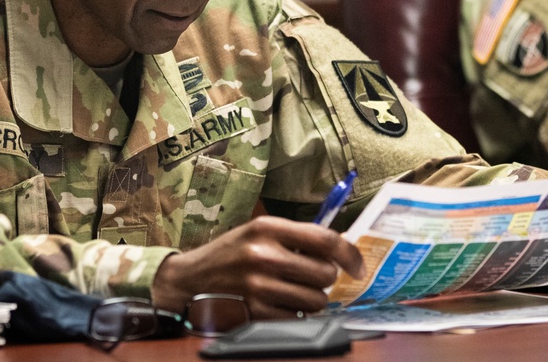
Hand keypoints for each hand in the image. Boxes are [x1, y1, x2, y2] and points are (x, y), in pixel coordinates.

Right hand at [150, 216, 364, 318]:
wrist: (190, 280)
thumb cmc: (230, 254)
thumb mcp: (257, 232)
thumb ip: (295, 236)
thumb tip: (339, 248)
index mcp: (267, 227)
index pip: (324, 239)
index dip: (349, 254)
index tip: (357, 266)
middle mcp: (263, 254)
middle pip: (324, 273)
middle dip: (323, 278)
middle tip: (308, 277)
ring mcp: (259, 286)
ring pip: (316, 300)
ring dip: (311, 299)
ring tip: (292, 291)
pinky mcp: (256, 312)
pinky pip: (298, 319)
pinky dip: (295, 315)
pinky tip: (279, 305)